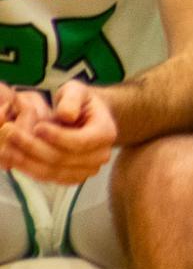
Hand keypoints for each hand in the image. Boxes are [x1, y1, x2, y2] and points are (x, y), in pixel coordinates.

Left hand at [0, 80, 116, 183]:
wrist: (84, 117)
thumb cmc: (79, 101)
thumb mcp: (77, 90)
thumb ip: (72, 99)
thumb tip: (67, 116)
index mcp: (106, 133)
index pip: (80, 142)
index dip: (57, 137)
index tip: (36, 126)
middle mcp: (100, 156)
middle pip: (63, 159)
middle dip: (33, 148)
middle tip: (10, 133)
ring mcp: (87, 170)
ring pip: (53, 172)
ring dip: (27, 162)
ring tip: (6, 148)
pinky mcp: (72, 177)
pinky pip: (49, 178)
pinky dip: (30, 169)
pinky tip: (14, 157)